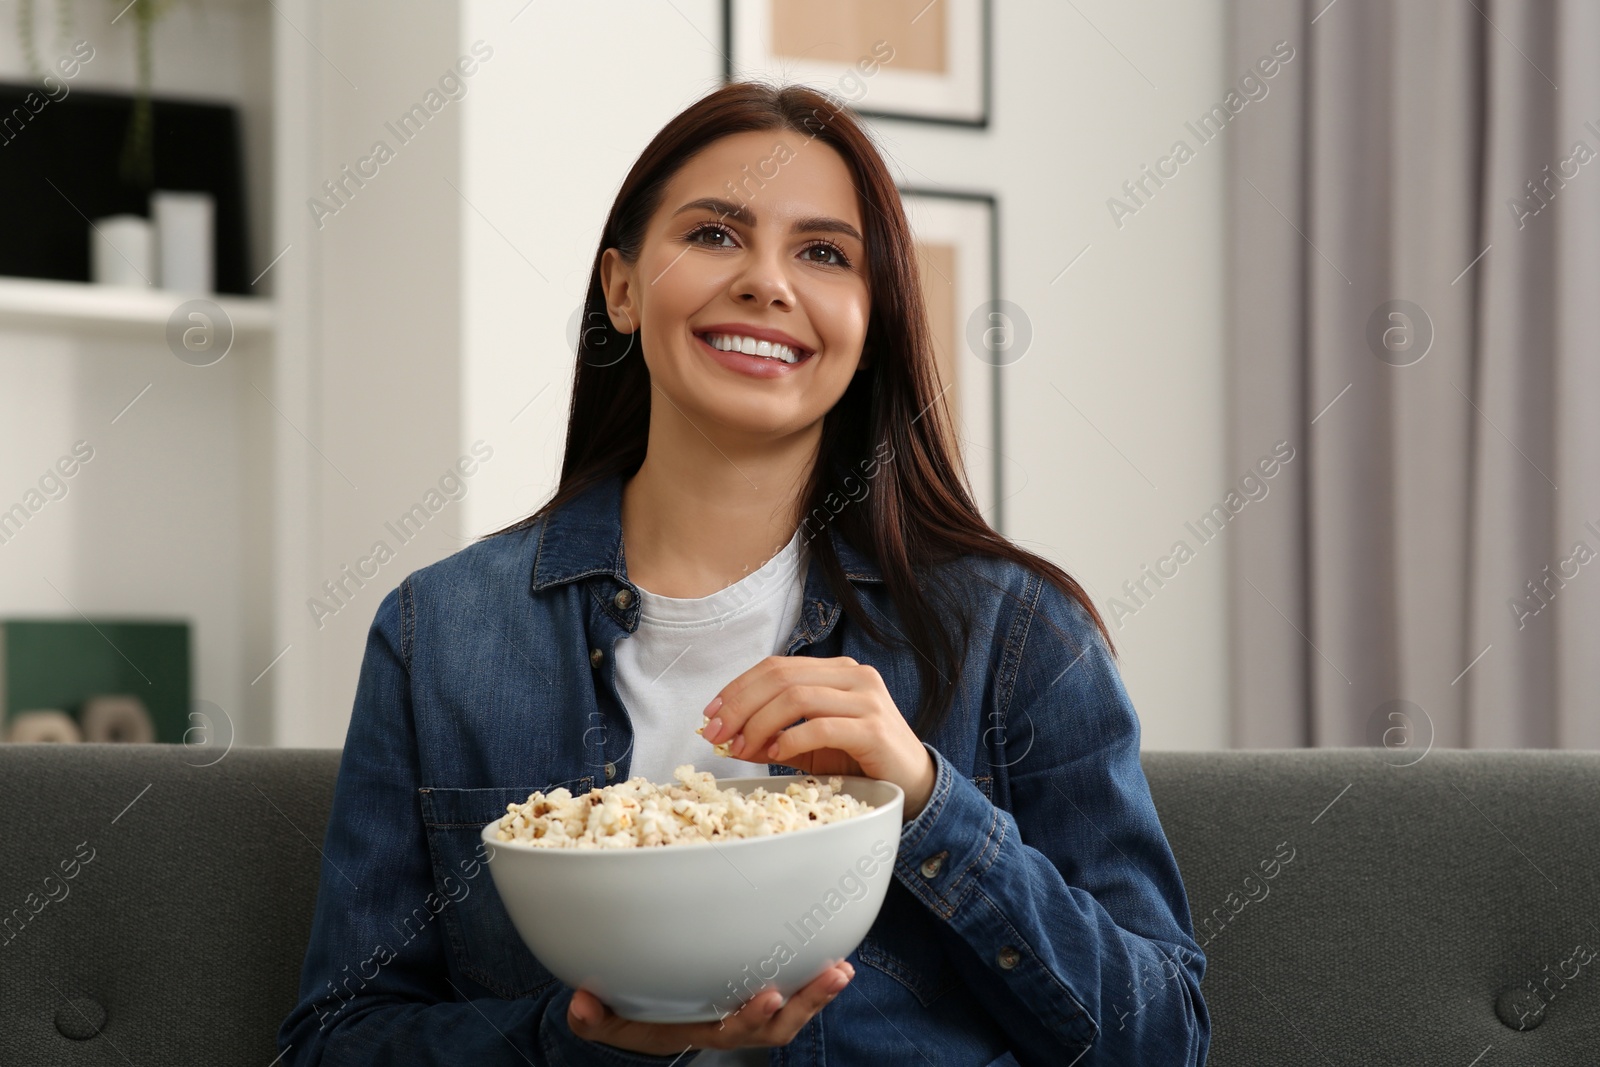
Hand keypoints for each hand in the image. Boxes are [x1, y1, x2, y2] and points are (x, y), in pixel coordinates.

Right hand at [566, 960, 854, 1053]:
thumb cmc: (624, 1013)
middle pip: (776, 1026)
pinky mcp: (757, 989)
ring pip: (790, 1012)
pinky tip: (833, 954)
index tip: (769, 997)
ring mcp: (745, 1010)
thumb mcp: (601, 1020)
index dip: (753, 1017)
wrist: (637, 1017)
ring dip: (819, 992)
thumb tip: (579, 1001)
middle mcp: (729, 1023)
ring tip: (843, 969)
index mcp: (697, 1029)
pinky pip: (790, 988)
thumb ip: (591, 1017)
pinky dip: (810, 977)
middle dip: (807, 1003)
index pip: (731, 1030)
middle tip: (833, 975)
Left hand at [699, 656, 935, 818]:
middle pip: (781, 678)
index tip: (710, 714)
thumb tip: (727, 738)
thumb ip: (773, 735)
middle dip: (740, 706)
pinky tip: (773, 755)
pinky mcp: (874, 728)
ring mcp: (867, 699)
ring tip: (741, 748)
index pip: (776, 667)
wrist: (913, 783)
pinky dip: (789, 740)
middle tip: (715, 734)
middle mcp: (854, 676)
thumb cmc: (860, 760)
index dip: (738, 688)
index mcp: (837, 670)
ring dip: (759, 724)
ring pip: (796, 698)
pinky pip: (820, 726)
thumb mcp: (809, 745)